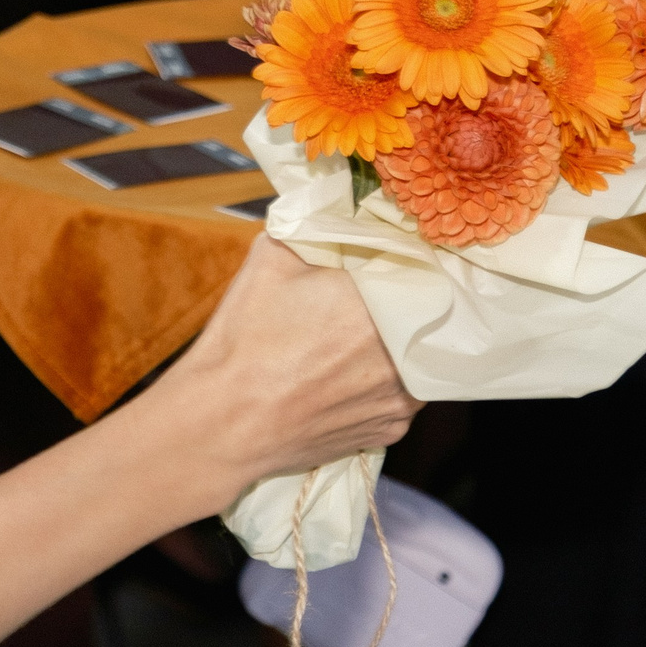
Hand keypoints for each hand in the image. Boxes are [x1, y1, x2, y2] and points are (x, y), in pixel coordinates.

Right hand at [162, 236, 417, 494]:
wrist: (224, 423)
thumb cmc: (245, 340)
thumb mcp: (270, 258)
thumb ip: (314, 230)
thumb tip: (337, 216)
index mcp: (381, 304)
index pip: (418, 267)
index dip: (404, 259)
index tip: (387, 257)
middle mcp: (404, 355)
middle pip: (422, 315)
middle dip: (401, 304)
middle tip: (368, 300)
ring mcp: (401, 399)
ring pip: (417, 356)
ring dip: (397, 345)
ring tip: (356, 342)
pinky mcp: (389, 430)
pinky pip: (401, 395)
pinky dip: (383, 382)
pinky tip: (349, 376)